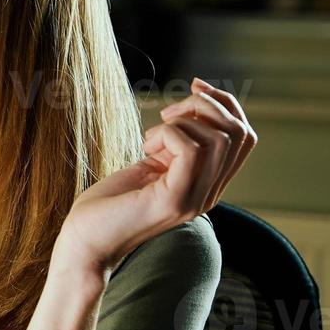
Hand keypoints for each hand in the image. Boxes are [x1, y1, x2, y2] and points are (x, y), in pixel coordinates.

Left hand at [51, 77, 257, 279]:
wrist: (84, 242)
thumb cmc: (110, 202)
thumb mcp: (153, 163)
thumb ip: (178, 143)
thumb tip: (196, 101)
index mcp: (208, 183)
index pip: (244, 136)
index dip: (224, 103)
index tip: (193, 87)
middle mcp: (209, 194)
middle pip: (239, 133)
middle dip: (206, 106)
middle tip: (167, 114)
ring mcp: (194, 199)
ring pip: (218, 138)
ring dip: (181, 122)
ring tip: (150, 139)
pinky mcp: (173, 201)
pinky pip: (191, 149)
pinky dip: (167, 134)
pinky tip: (145, 149)